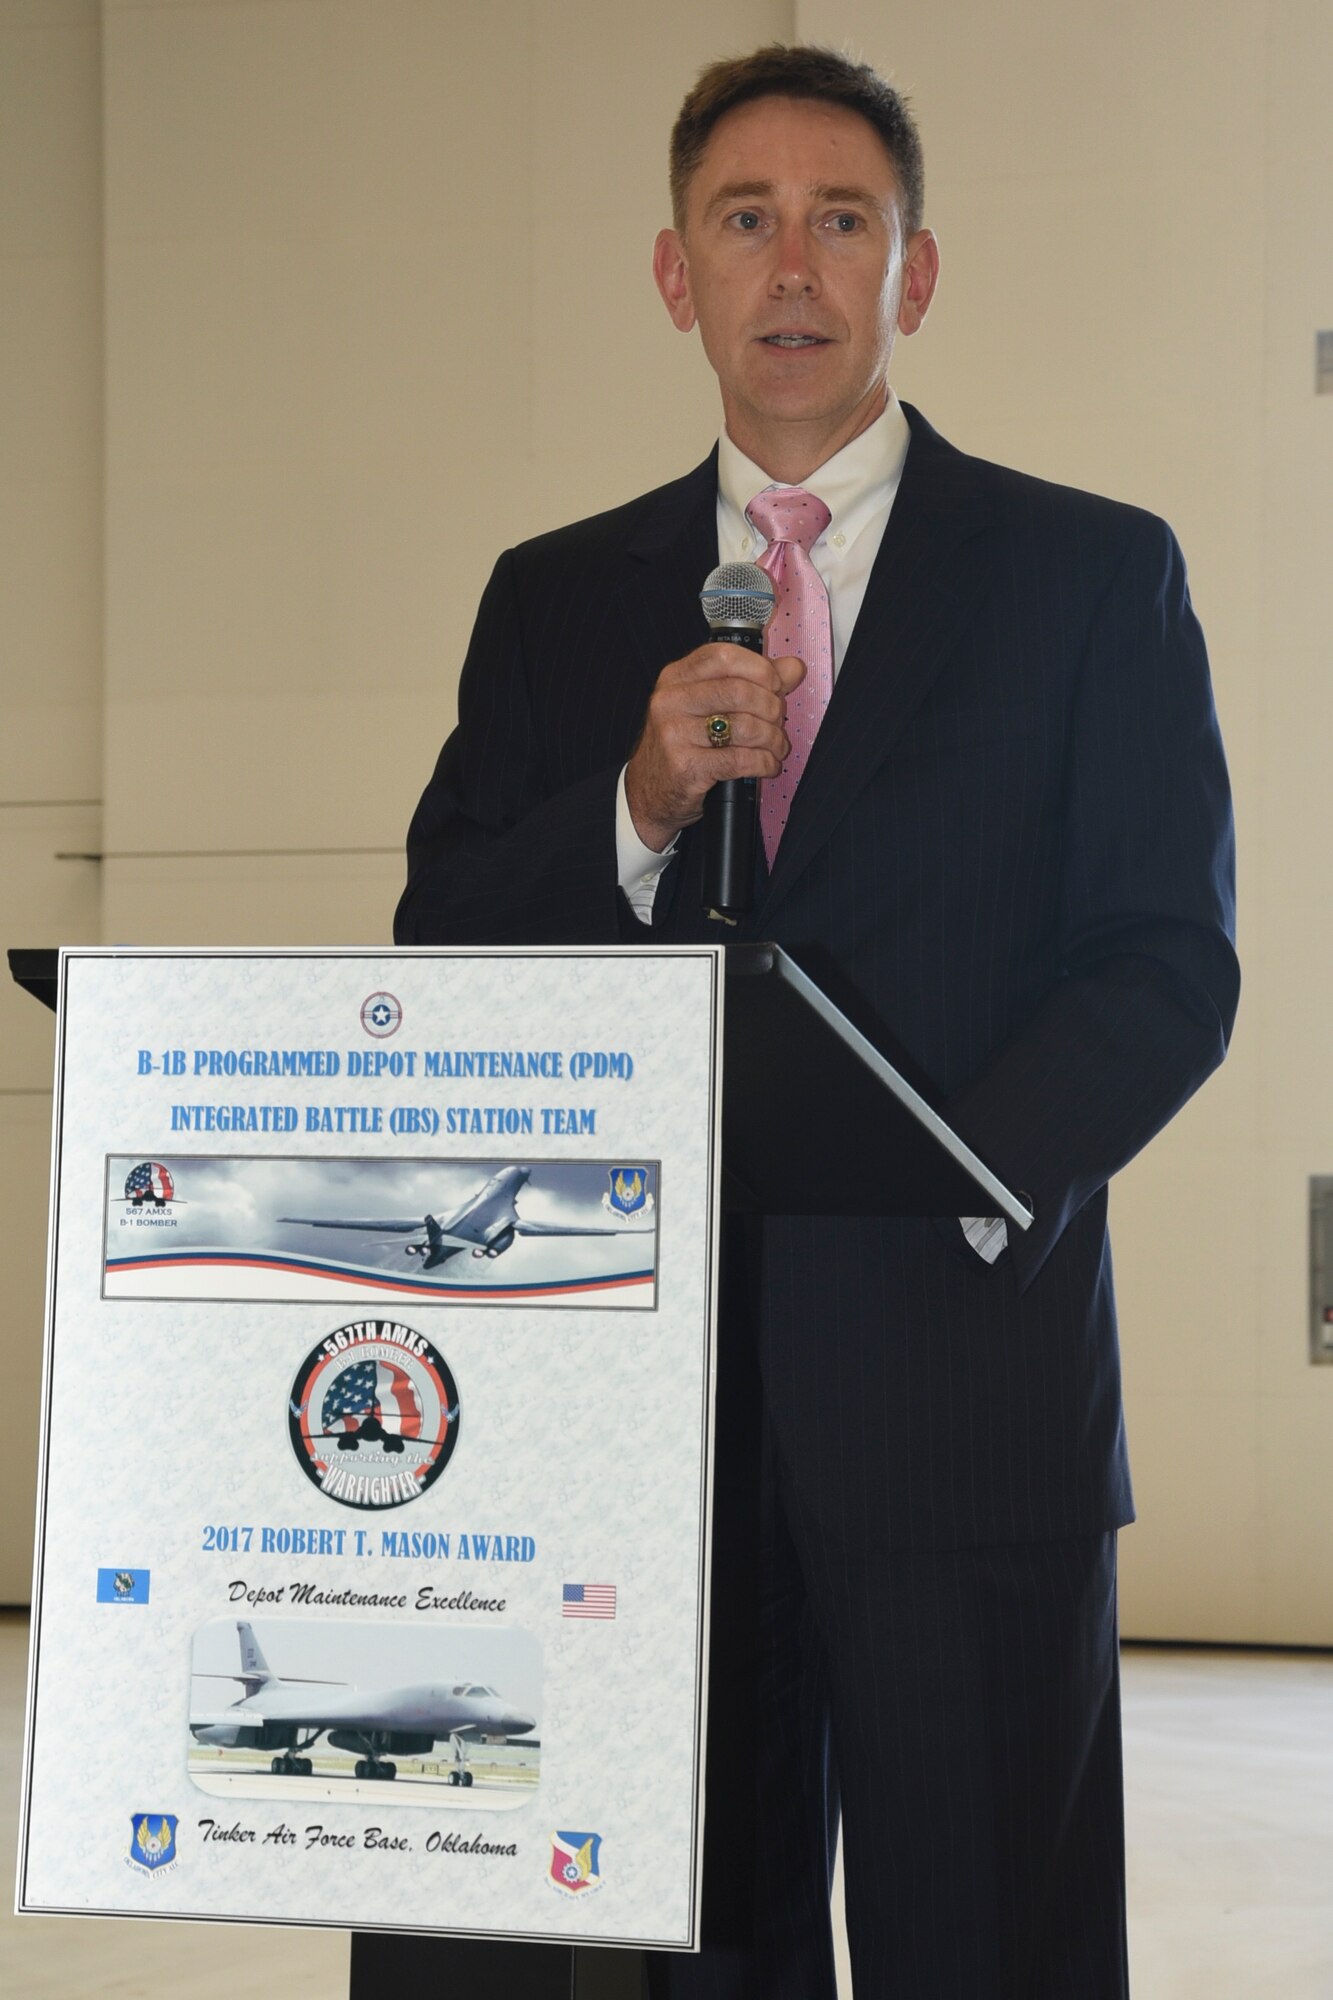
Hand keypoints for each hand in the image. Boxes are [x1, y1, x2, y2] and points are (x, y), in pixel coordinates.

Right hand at [625, 643, 805, 852]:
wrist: (648, 794)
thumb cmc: (684, 746)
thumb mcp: (710, 707)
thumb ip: (754, 682)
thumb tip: (794, 667)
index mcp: (676, 678)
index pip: (723, 656)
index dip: (759, 668)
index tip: (776, 685)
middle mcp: (671, 701)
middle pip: (739, 691)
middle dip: (772, 708)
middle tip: (778, 722)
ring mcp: (674, 734)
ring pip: (744, 727)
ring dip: (772, 739)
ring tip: (776, 747)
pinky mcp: (686, 767)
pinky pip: (740, 760)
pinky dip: (764, 763)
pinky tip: (768, 766)